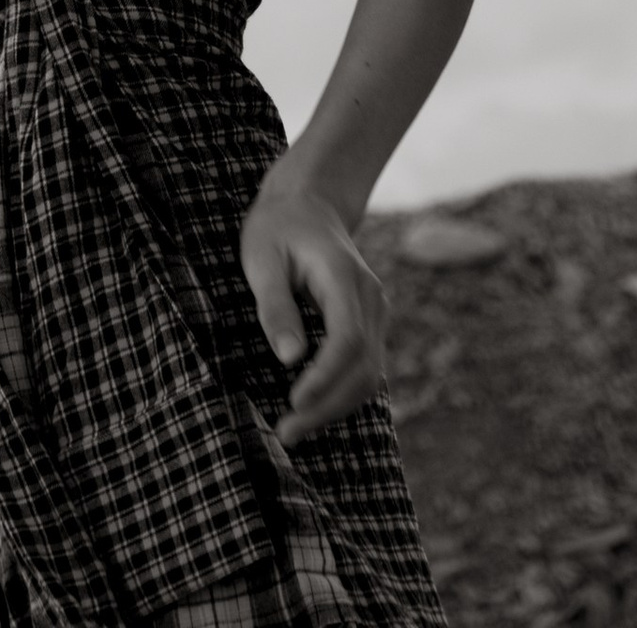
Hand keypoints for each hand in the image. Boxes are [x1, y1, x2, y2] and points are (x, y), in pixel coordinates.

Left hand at [240, 155, 387, 445]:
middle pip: (363, 366)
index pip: (347, 338)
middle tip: (286, 432)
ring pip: (370, 374)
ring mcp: (375, 311)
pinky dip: (341, 395)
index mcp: (343, 275)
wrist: (309, 204)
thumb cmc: (278, 228)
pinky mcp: (369, 324)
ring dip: (335, 408)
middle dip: (327, 406)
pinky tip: (311, 409)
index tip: (294, 403)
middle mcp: (370, 297)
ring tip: (294, 429)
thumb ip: (275, 305)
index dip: (325, 378)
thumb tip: (290, 358)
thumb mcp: (262, 257)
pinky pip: (364, 369)